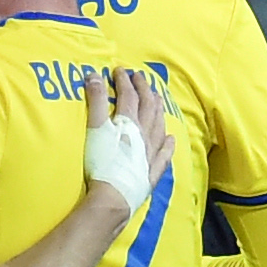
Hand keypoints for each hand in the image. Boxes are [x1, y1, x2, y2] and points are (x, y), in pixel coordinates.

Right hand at [81, 64, 166, 211]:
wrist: (114, 195)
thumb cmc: (102, 162)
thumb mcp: (96, 128)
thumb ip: (96, 101)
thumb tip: (94, 75)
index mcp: (129, 123)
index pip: (128, 95)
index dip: (124, 81)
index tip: (120, 70)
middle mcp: (144, 135)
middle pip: (148, 107)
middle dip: (144, 90)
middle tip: (140, 78)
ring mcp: (151, 153)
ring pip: (159, 126)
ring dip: (158, 110)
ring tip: (158, 99)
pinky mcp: (152, 171)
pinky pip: (164, 154)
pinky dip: (168, 144)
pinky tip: (171, 139)